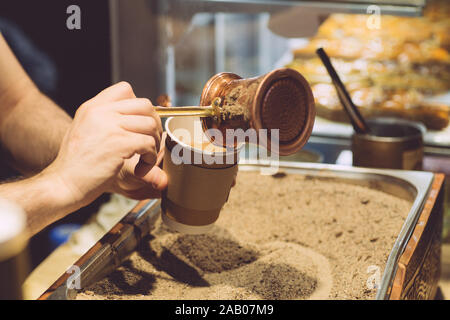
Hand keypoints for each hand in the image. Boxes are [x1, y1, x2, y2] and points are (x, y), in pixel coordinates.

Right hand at [44, 82, 165, 208]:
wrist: (64, 184)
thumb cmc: (76, 164)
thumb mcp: (85, 130)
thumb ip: (105, 120)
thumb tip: (134, 118)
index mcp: (92, 107)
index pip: (125, 89)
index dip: (139, 107)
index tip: (138, 126)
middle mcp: (101, 112)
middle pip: (145, 105)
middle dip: (154, 124)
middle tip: (150, 141)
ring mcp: (110, 127)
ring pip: (150, 124)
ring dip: (154, 143)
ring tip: (146, 157)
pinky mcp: (119, 144)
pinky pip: (148, 144)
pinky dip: (150, 158)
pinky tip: (142, 168)